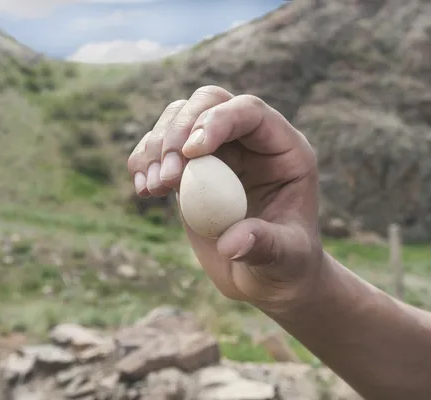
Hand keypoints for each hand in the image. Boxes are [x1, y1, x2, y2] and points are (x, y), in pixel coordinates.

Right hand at [127, 86, 323, 313]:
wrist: (265, 276)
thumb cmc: (287, 265)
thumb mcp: (287, 258)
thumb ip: (265, 245)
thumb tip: (231, 243)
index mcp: (283, 148)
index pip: (249, 111)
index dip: (217, 121)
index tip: (190, 153)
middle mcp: (248, 141)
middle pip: (207, 102)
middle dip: (179, 130)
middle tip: (168, 176)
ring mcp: (217, 152)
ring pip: (177, 118)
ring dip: (156, 147)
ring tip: (154, 188)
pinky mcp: (190, 169)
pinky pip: (159, 147)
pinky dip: (144, 162)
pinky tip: (144, 189)